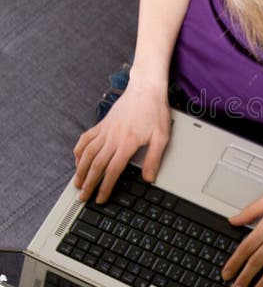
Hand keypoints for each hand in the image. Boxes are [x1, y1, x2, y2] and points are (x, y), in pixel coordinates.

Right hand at [73, 79, 171, 203]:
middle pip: (96, 165)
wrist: (146, 88)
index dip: (105, 186)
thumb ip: (154, 158)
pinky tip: (77, 159)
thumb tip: (149, 178)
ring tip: (76, 183)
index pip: (112, 170)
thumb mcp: (161, 136)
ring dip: (80, 170)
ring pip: (88, 153)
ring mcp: (105, 130)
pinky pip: (86, 138)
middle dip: (88, 183)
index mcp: (127, 142)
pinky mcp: (102, 124)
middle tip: (83, 197)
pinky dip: (79, 150)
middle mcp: (113, 137)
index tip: (100, 198)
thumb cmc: (155, 111)